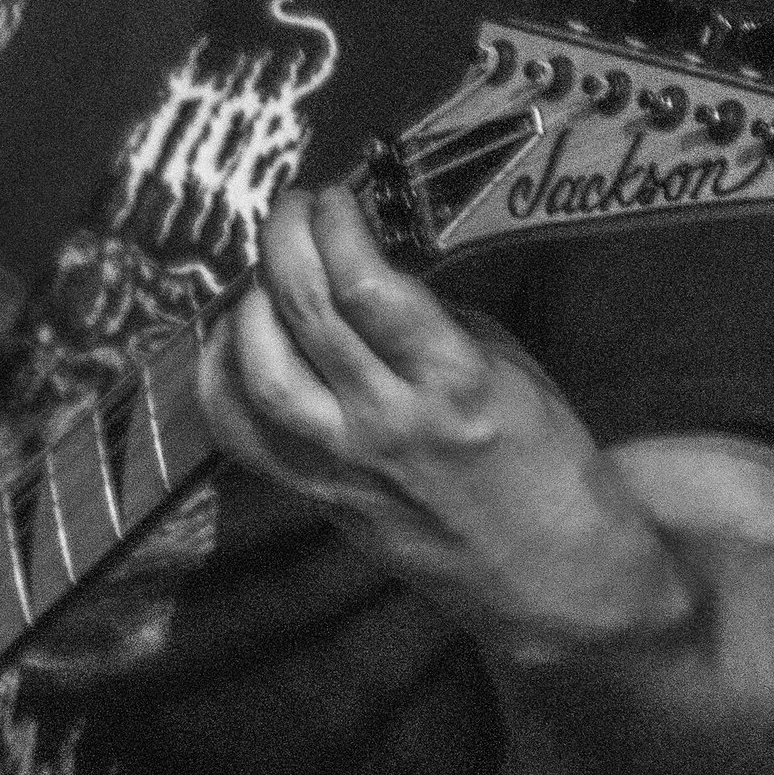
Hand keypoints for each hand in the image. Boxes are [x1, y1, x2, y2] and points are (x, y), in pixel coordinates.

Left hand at [197, 182, 693, 664]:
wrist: (550, 578)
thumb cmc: (544, 462)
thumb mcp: (509, 367)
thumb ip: (433, 317)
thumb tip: (367, 262)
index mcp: (453, 382)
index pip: (366, 287)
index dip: (336, 226)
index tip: (334, 196)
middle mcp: (387, 423)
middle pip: (305, 313)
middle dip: (286, 240)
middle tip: (291, 208)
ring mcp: (343, 465)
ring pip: (259, 373)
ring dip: (249, 304)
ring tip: (265, 270)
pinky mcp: (317, 497)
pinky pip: (242, 435)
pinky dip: (223, 378)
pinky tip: (232, 340)